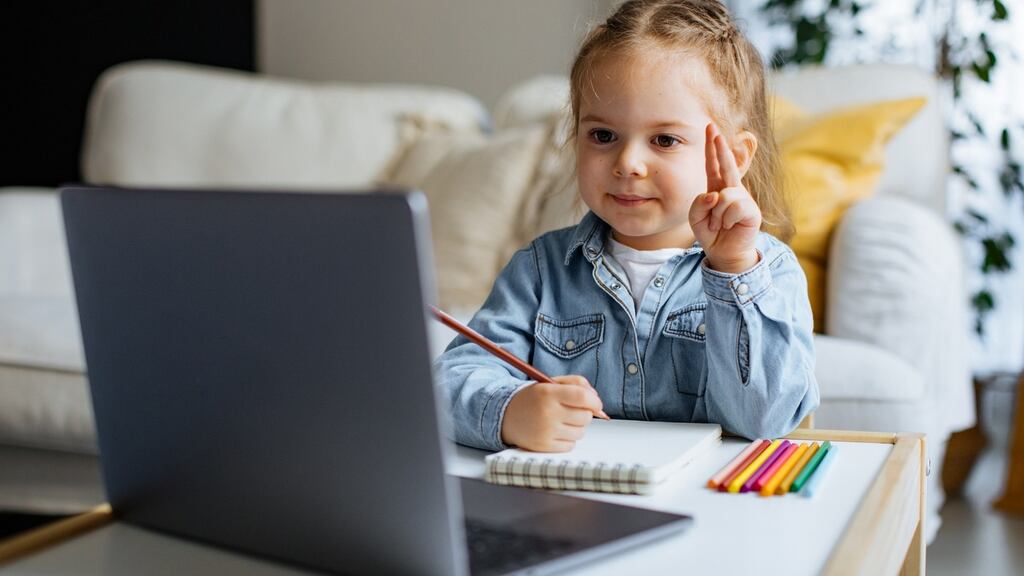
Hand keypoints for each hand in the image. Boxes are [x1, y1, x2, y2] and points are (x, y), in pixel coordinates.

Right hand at [500, 375, 604, 451]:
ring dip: (576, 427)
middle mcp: (547, 412)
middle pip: (585, 417)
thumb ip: (576, 384)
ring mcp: (545, 431)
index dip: (595, 401)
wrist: (506, 415)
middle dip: (584, 413)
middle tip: (572, 410)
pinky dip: (567, 439)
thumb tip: (597, 400)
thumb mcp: (551, 383)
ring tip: (561, 420)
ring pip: (580, 432)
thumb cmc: (534, 399)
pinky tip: (555, 431)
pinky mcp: (544, 446)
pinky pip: (570, 445)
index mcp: (548, 393)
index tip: (596, 404)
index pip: (583, 397)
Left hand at [689, 123, 760, 273]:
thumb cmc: (711, 232)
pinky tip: (730, 226)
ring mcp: (743, 199)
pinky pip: (734, 207)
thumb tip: (715, 194)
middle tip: (715, 131)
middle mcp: (732, 190)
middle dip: (721, 147)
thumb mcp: (695, 217)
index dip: (713, 148)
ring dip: (717, 214)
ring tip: (720, 224)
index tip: (711, 129)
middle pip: (728, 165)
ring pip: (724, 196)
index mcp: (718, 188)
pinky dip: (726, 219)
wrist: (724, 253)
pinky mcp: (752, 211)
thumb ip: (699, 203)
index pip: (714, 165)